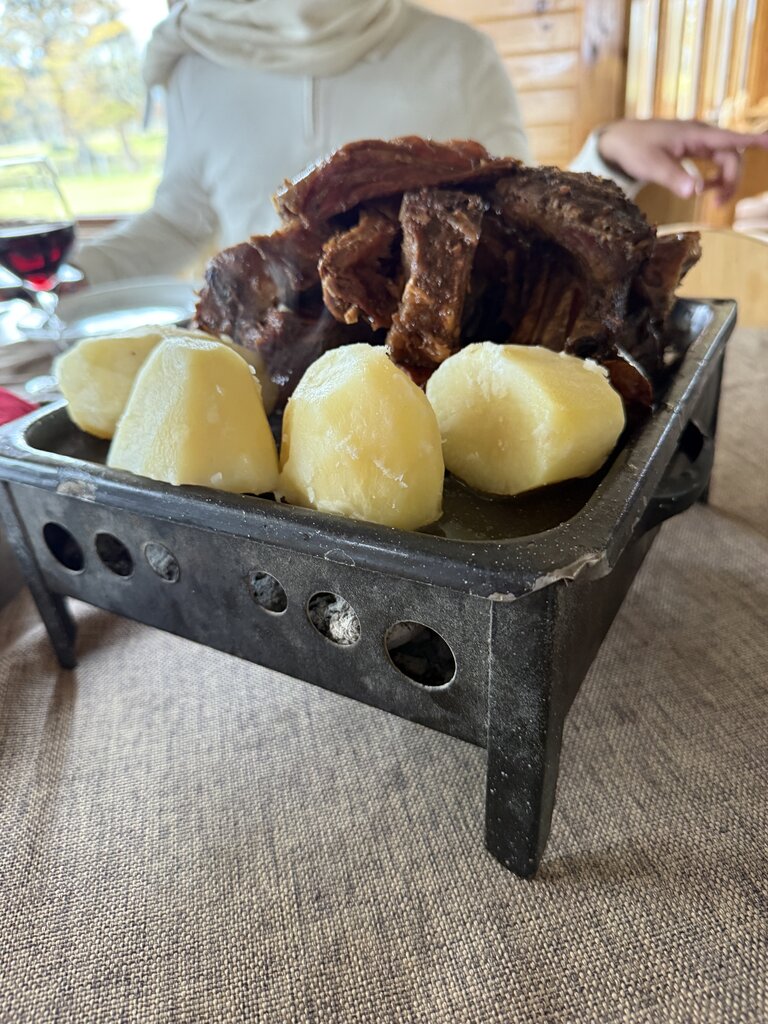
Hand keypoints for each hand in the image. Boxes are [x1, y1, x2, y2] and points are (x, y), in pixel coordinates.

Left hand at [597, 119, 767, 203]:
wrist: (618, 140)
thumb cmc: (634, 149)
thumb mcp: (652, 166)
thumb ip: (674, 178)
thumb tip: (696, 192)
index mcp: (695, 134)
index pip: (731, 139)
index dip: (754, 141)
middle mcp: (701, 135)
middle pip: (731, 155)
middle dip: (731, 179)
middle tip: (718, 204)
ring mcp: (697, 141)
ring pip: (724, 160)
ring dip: (724, 179)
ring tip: (712, 200)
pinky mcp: (691, 149)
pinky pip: (712, 161)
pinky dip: (713, 176)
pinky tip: (704, 188)